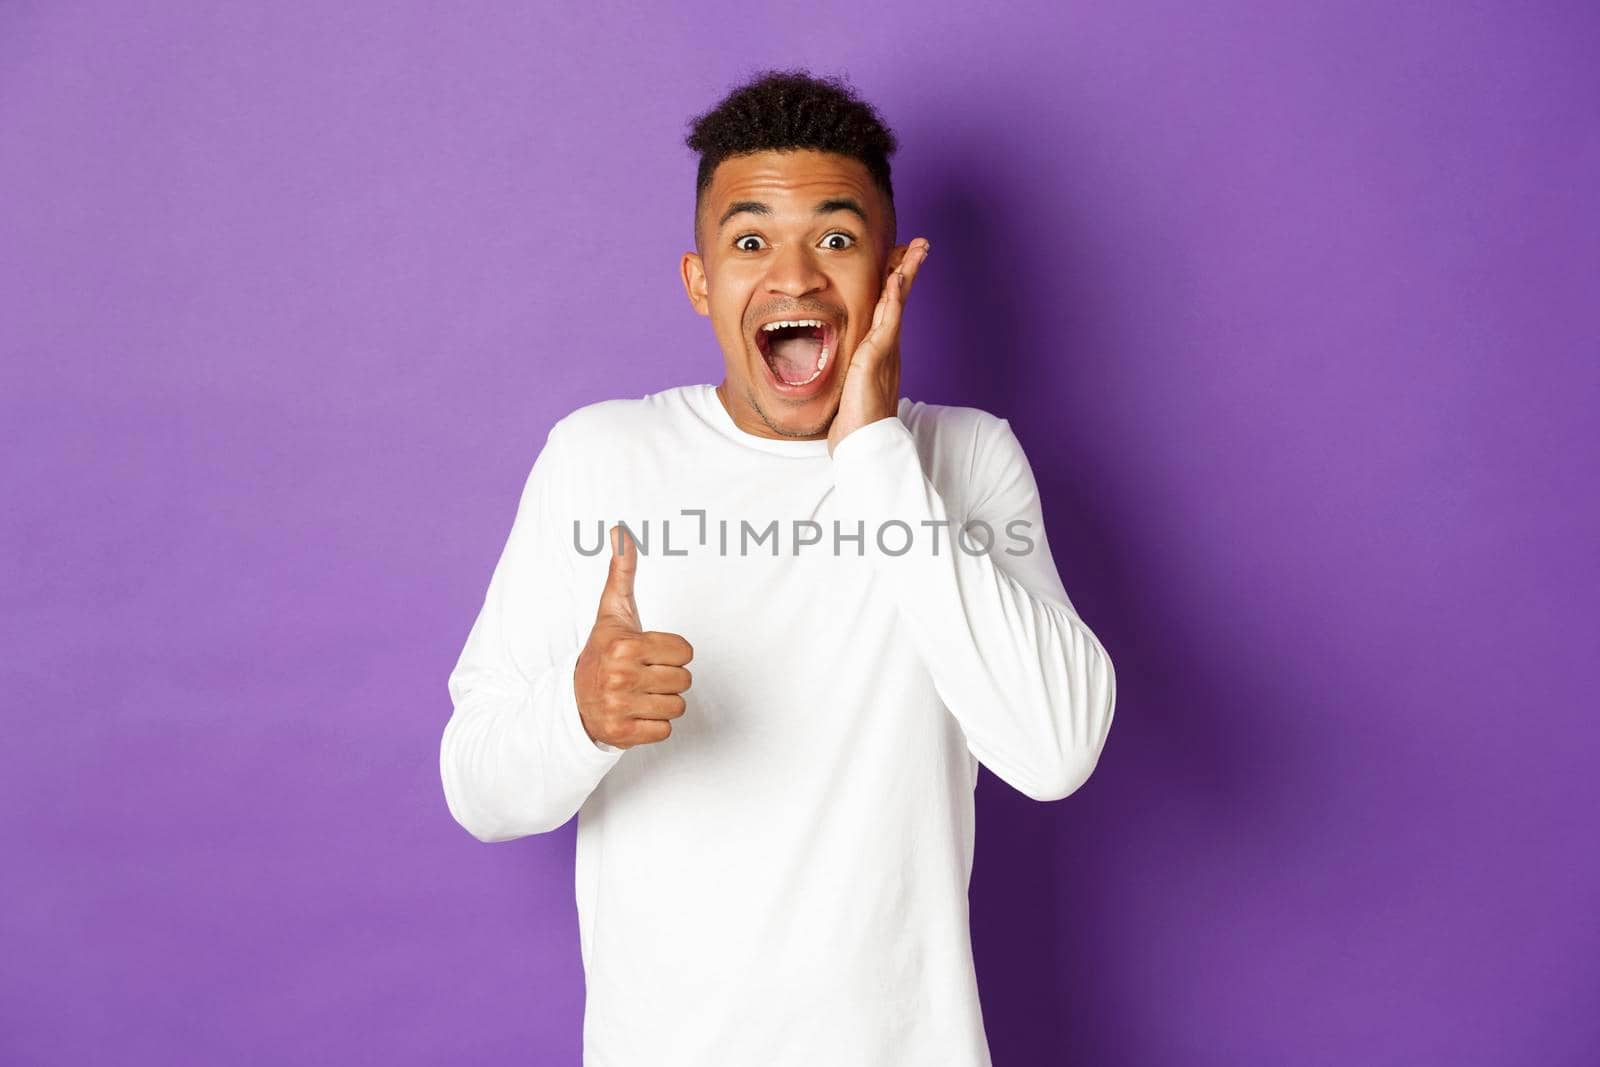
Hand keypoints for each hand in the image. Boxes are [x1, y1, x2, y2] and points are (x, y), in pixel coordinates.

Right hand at [573, 525, 693, 747]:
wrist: (573, 699)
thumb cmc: (603, 652)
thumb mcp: (613, 613)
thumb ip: (622, 573)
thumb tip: (620, 531)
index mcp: (625, 645)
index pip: (685, 651)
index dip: (671, 652)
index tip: (648, 653)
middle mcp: (622, 676)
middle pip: (685, 680)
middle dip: (669, 678)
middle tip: (644, 675)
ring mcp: (621, 707)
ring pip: (677, 707)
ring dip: (663, 703)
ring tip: (640, 694)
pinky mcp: (623, 734)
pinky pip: (665, 731)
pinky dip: (654, 726)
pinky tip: (635, 713)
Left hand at [827, 237, 930, 456]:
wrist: (864, 448)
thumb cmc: (855, 425)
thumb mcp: (849, 389)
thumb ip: (848, 373)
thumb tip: (837, 367)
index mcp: (880, 353)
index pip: (889, 310)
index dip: (896, 284)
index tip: (901, 260)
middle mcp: (888, 349)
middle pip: (900, 300)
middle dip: (909, 270)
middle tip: (920, 244)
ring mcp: (885, 352)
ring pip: (898, 304)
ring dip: (907, 273)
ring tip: (916, 249)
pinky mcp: (877, 358)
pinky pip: (887, 321)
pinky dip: (894, 297)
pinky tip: (897, 277)